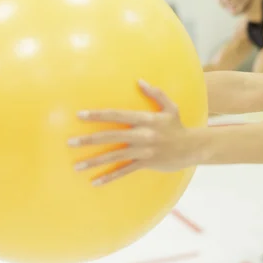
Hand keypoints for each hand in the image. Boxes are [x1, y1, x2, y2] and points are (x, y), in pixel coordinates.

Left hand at [68, 80, 197, 185]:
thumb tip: (139, 81)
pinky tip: (95, 181)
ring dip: (94, 161)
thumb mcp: (170, 107)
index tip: (80, 116)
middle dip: (89, 140)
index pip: (117, 115)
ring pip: (114, 156)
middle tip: (70, 143)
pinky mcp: (146, 163)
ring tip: (76, 166)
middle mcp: (143, 135)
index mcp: (146, 119)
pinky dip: (109, 177)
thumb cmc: (178, 126)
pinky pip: (124, 171)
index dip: (98, 115)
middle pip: (111, 137)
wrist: (192, 148)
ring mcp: (144, 151)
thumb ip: (155, 93)